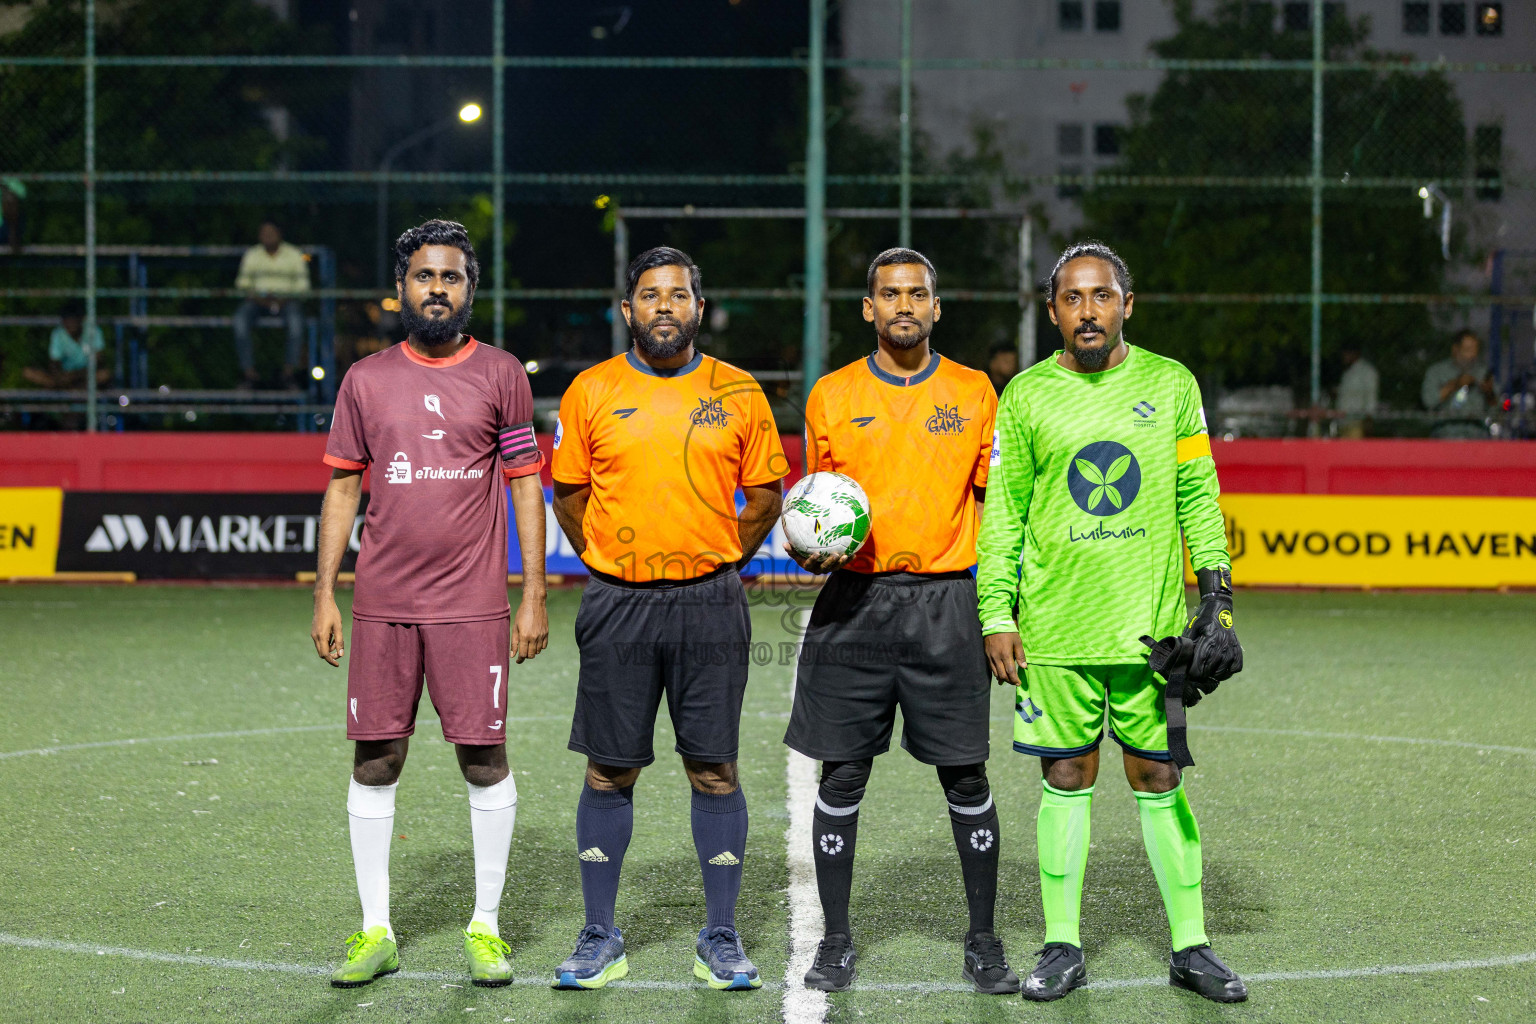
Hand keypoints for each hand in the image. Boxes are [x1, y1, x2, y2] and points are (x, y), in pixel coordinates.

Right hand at [311, 595, 344, 665]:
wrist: (322, 602)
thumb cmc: (332, 613)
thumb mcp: (338, 627)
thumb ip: (340, 641)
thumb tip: (341, 654)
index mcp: (321, 636)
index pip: (325, 654)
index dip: (331, 661)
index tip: (338, 665)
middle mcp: (315, 637)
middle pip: (321, 653)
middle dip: (330, 655)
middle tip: (340, 652)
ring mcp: (313, 634)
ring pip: (320, 648)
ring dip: (329, 649)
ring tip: (338, 640)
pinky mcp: (314, 632)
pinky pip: (319, 642)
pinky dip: (326, 643)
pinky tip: (333, 637)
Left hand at [511, 595, 548, 663]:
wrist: (534, 603)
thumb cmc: (522, 614)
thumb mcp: (515, 627)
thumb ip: (514, 642)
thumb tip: (512, 655)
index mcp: (524, 636)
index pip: (523, 654)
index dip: (520, 659)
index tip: (517, 660)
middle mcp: (534, 637)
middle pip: (531, 655)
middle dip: (526, 656)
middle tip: (522, 653)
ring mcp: (541, 635)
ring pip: (538, 651)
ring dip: (532, 651)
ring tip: (528, 646)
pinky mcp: (546, 633)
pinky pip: (544, 646)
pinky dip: (539, 647)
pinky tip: (535, 643)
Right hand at [783, 540, 851, 574]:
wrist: (813, 555)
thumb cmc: (801, 551)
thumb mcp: (796, 550)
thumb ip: (791, 548)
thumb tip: (784, 544)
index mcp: (808, 565)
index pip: (809, 565)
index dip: (812, 560)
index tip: (816, 553)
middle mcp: (818, 569)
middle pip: (825, 568)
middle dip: (830, 562)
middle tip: (835, 555)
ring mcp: (828, 569)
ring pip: (835, 568)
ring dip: (841, 563)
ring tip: (845, 556)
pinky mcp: (835, 566)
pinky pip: (842, 564)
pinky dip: (848, 560)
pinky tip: (854, 554)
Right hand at [984, 631, 1025, 685]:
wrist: (994, 623)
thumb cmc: (1008, 632)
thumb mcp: (1017, 642)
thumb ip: (1020, 655)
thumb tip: (1024, 667)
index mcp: (1005, 654)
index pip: (1010, 671)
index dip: (1014, 679)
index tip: (1018, 683)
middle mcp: (997, 657)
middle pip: (1002, 674)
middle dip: (1009, 680)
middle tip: (1014, 683)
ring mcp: (990, 656)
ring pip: (995, 672)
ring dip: (1002, 678)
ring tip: (1007, 681)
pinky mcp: (986, 654)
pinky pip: (991, 667)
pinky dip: (996, 673)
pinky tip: (999, 675)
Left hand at [1185, 567, 1242, 682]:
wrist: (1219, 609)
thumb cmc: (1202, 619)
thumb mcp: (1191, 629)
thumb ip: (1188, 645)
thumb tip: (1182, 661)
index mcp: (1209, 639)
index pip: (1200, 663)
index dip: (1193, 672)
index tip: (1188, 674)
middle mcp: (1222, 644)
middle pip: (1210, 670)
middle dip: (1201, 675)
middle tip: (1196, 675)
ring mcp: (1232, 648)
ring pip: (1223, 672)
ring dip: (1214, 675)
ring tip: (1207, 673)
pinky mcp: (1238, 650)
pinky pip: (1235, 668)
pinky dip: (1228, 672)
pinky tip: (1220, 670)